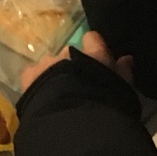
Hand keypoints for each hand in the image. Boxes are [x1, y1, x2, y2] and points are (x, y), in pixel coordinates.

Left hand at [17, 30, 134, 94]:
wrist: (74, 117)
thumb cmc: (106, 104)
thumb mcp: (122, 91)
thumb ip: (124, 73)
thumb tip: (127, 58)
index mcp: (94, 54)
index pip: (93, 39)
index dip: (93, 48)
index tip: (95, 59)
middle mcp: (69, 52)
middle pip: (70, 54)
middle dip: (72, 65)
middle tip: (76, 85)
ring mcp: (47, 62)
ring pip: (50, 64)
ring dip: (53, 74)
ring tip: (57, 94)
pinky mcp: (30, 74)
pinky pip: (32, 74)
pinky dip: (36, 82)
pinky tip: (40, 97)